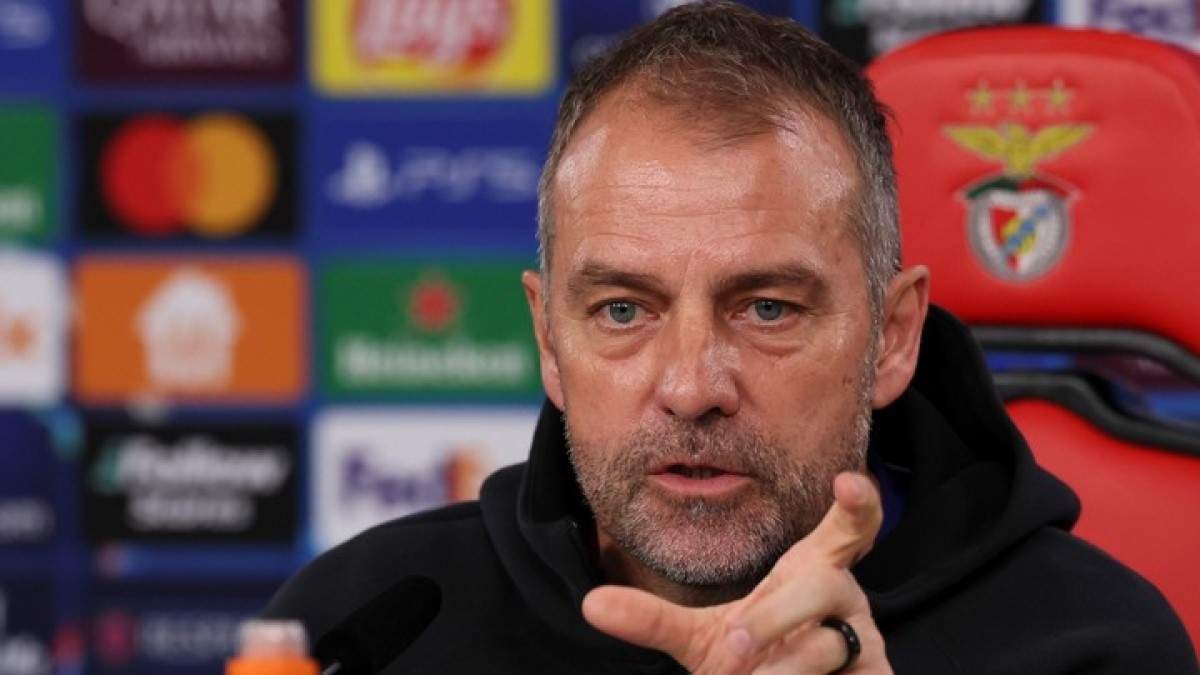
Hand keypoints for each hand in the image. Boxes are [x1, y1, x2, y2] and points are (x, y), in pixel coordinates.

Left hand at [582, 472, 890, 673]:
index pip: (847, 527)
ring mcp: (863, 639)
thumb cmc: (758, 662)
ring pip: (829, 643)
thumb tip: (590, 604)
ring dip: (783, 668)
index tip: (849, 479)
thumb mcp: (704, 639)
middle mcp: (843, 597)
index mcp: (810, 571)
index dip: (857, 503)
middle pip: (824, 583)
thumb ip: (653, 620)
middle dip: (772, 616)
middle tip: (733, 649)